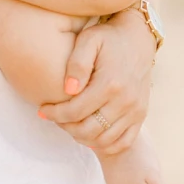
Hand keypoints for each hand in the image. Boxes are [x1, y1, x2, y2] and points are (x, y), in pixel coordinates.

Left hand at [37, 6, 156, 154]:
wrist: (138, 38)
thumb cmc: (108, 38)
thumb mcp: (89, 40)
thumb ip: (77, 64)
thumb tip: (68, 90)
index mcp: (109, 83)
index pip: (75, 111)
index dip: (54, 114)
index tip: (43, 110)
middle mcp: (125, 101)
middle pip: (88, 130)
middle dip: (66, 127)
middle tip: (55, 117)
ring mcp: (135, 110)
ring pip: (104, 140)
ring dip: (82, 137)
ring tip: (70, 124)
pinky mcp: (141, 115)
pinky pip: (124, 142)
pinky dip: (105, 145)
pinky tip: (90, 134)